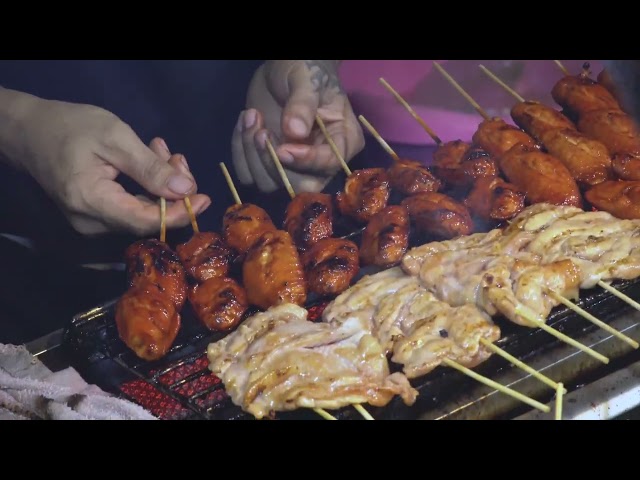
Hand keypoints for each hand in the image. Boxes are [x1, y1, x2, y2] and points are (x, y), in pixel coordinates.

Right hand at [16, 99, 210, 235]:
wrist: (29, 131)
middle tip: (178, 158)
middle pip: (146, 217)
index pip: (146, 221)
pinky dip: (146, 186)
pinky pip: (130, 206)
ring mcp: (91, 222)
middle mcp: (90, 223)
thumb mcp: (114, 138)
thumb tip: (185, 190)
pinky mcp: (94, 215)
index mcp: (92, 203)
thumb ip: (150, 167)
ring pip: (141, 210)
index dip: (179, 213)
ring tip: (163, 151)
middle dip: (171, 189)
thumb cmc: (69, 127)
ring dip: (160, 183)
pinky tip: (152, 159)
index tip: (205, 198)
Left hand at [231, 60, 364, 192]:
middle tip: (260, 131)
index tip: (282, 148)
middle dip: (273, 164)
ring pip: (269, 183)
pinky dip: (240, 151)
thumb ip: (303, 105)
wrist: (282, 66)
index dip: (305, 161)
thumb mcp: (307, 81)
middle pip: (299, 185)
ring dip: (252, 154)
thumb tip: (295, 133)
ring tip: (251, 116)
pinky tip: (245, 121)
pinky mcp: (267, 163)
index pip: (328, 165)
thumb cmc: (304, 69)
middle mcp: (320, 161)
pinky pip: (248, 174)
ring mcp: (292, 165)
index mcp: (343, 141)